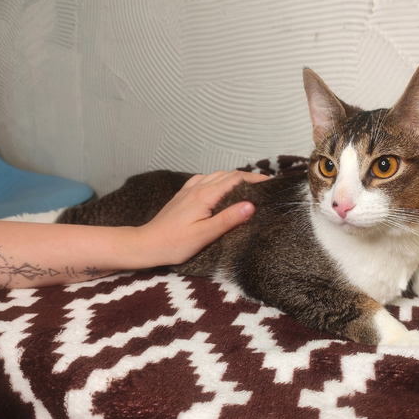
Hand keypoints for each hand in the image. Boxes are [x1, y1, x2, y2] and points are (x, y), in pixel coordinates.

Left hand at [135, 170, 268, 265]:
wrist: (147, 244)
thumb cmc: (174, 244)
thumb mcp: (205, 235)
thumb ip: (228, 219)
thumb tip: (250, 205)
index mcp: (205, 195)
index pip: (236, 180)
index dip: (255, 180)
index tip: (271, 183)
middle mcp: (197, 187)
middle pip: (228, 175)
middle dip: (248, 177)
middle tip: (265, 185)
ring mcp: (189, 190)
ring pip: (216, 175)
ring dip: (234, 177)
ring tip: (248, 185)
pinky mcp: (183, 195)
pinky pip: (204, 179)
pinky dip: (218, 179)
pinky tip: (220, 187)